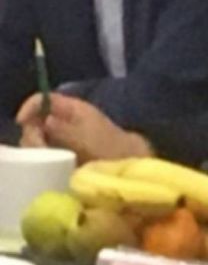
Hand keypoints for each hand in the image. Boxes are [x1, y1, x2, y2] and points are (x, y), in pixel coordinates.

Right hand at [14, 92, 151, 160]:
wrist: (127, 164)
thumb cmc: (111, 147)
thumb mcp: (86, 136)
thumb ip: (64, 129)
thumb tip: (44, 121)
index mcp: (72, 108)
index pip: (43, 99)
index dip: (30, 107)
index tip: (23, 123)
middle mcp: (65, 119)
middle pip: (35, 120)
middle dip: (33, 134)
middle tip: (39, 149)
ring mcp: (64, 135)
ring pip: (37, 137)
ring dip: (36, 148)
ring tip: (46, 158)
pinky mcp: (63, 151)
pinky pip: (44, 151)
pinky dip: (42, 157)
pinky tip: (47, 165)